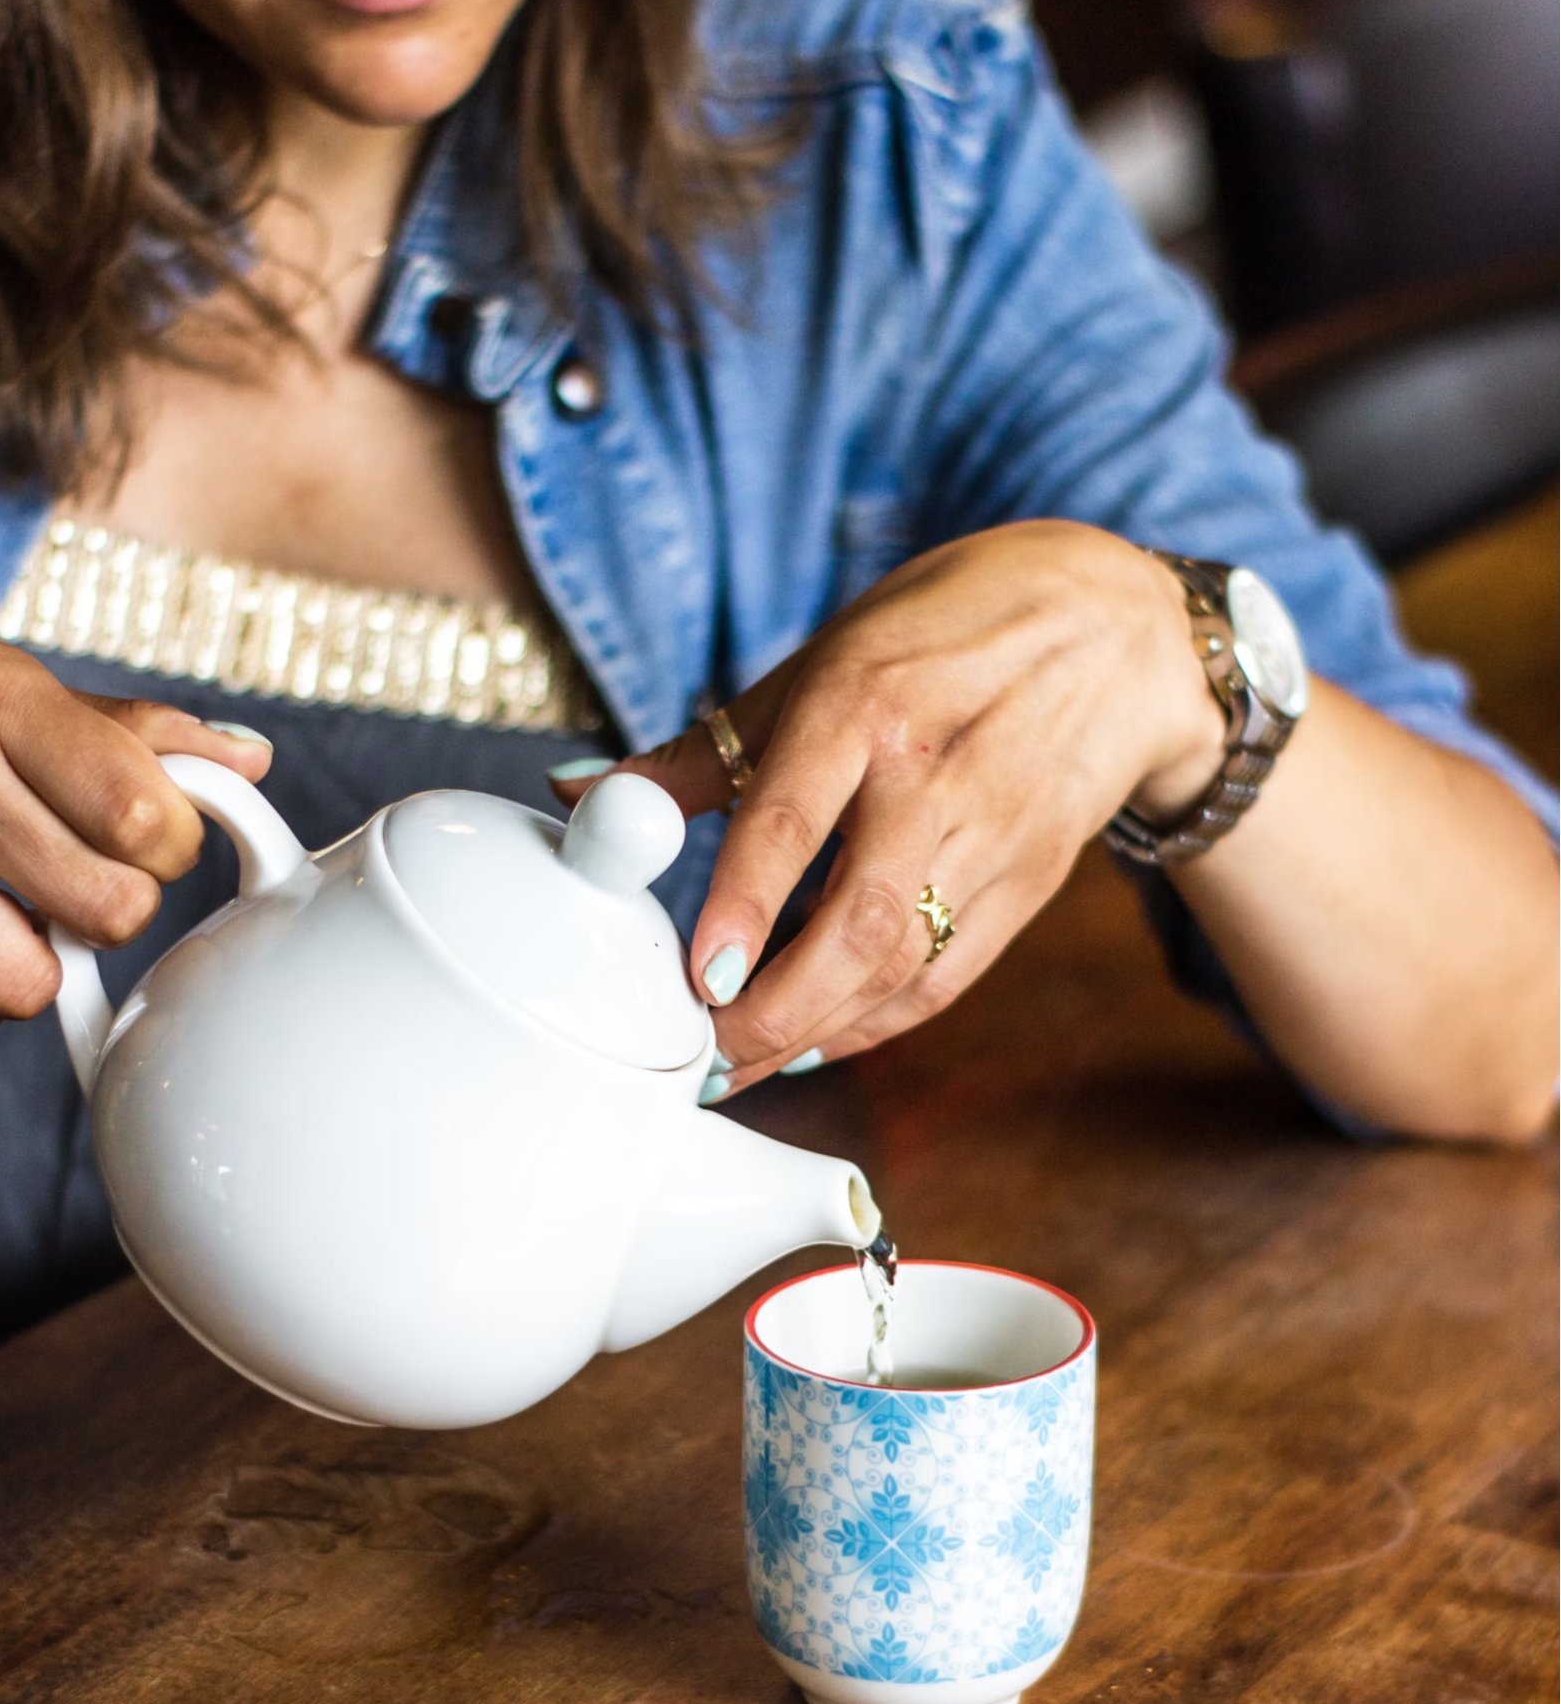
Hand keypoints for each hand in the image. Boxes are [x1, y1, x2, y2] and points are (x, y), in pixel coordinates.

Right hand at [0, 636, 272, 1032]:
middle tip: (74, 876)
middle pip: (110, 908)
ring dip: (37, 965)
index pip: (146, 815)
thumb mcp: (13, 693)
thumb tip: (248, 760)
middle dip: (114, 908)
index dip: (172, 849)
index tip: (150, 842)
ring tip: (2, 908)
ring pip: (30, 982)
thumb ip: (136, 732)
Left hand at [553, 522, 1225, 1093]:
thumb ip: (699, 751)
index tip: (697, 979)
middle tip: (701, 1061)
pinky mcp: (1032, 882)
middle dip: (774, 1011)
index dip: (745, 904)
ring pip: (904, 965)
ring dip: (816, 1034)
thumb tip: (580, 795)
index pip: (797, 816)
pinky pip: (948, 976)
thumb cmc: (944, 633)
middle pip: (859, 921)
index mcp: (867, 702)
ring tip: (738, 1070)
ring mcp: (994, 834)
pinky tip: (816, 1045)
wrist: (1122, 634)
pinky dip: (876, 1023)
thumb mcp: (819, 663)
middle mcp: (935, 774)